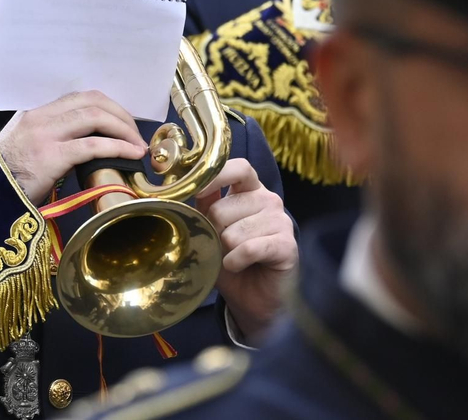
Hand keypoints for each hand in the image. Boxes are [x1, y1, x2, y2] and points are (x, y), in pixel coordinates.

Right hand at [0, 91, 147, 202]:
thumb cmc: (6, 177)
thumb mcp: (25, 146)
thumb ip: (49, 137)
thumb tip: (82, 141)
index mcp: (36, 114)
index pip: (79, 98)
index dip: (108, 106)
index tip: (122, 121)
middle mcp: (41, 118)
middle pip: (92, 102)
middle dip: (121, 115)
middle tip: (136, 133)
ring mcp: (46, 135)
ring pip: (95, 117)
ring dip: (124, 129)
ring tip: (137, 145)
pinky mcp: (51, 156)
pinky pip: (93, 145)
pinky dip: (118, 147)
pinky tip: (130, 154)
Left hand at [196, 157, 296, 344]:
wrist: (254, 300)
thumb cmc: (231, 261)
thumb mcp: (211, 229)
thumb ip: (203, 204)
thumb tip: (180, 184)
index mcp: (250, 190)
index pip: (238, 167)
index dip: (216, 176)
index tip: (195, 191)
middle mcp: (268, 200)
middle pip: (224, 207)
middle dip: (213, 231)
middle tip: (220, 245)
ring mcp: (281, 220)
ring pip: (234, 232)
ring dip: (225, 250)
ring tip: (233, 258)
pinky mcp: (287, 244)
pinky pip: (248, 248)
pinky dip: (236, 261)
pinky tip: (238, 266)